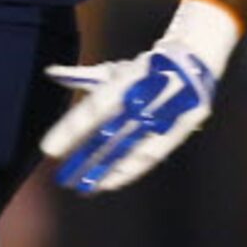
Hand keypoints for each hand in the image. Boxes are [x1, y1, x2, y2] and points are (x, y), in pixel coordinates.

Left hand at [39, 0, 240, 195]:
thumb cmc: (147, 68)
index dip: (72, 130)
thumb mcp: (116, 70)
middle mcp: (148, 97)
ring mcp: (167, 113)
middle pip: (111, 134)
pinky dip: (130, 170)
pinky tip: (111, 182)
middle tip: (64, 179)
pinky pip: (152, 154)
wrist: (196, 60)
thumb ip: (82, 76)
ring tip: (86, 187)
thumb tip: (51, 74)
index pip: (95, 108)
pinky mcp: (181, 126)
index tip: (49, 150)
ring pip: (132, 148)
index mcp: (128, 79)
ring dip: (107, 169)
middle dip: (86, 157)